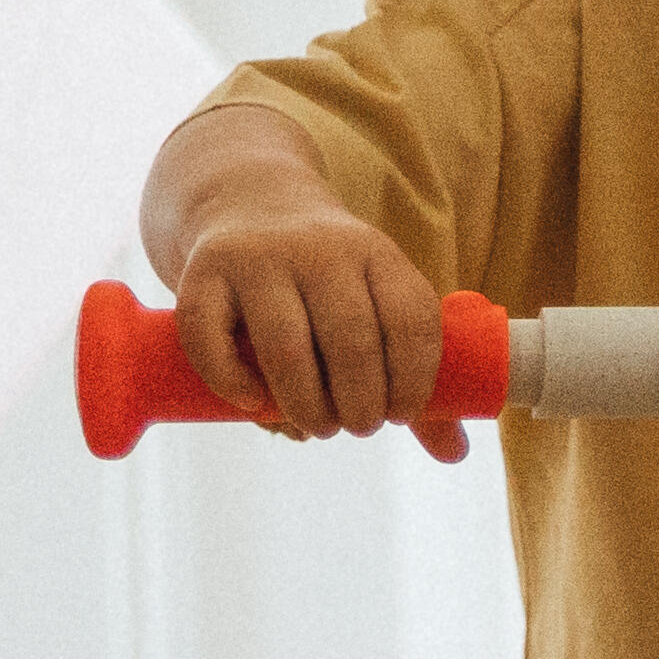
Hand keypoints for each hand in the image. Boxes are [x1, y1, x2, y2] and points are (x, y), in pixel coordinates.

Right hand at [175, 202, 460, 453]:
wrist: (249, 203)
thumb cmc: (326, 282)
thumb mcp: (375, 304)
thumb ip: (410, 376)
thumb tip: (455, 455)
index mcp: (377, 254)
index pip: (410, 319)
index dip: (413, 380)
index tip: (400, 415)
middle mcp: (320, 249)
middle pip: (351, 339)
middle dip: (360, 403)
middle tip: (358, 426)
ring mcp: (259, 257)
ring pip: (285, 345)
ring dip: (305, 404)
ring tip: (317, 427)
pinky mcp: (203, 270)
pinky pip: (210, 336)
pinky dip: (231, 381)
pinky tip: (253, 404)